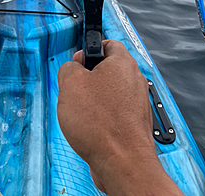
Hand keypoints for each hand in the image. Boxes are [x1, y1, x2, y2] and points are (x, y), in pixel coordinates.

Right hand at [57, 40, 183, 195]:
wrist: (122, 161)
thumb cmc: (102, 124)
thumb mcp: (70, 83)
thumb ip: (68, 68)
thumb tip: (70, 69)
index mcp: (122, 63)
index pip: (109, 43)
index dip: (90, 49)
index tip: (78, 60)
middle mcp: (134, 80)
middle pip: (108, 69)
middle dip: (88, 78)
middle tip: (75, 88)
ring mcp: (136, 103)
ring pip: (110, 93)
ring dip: (94, 100)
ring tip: (81, 112)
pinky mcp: (134, 123)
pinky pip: (114, 112)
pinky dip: (102, 117)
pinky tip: (91, 128)